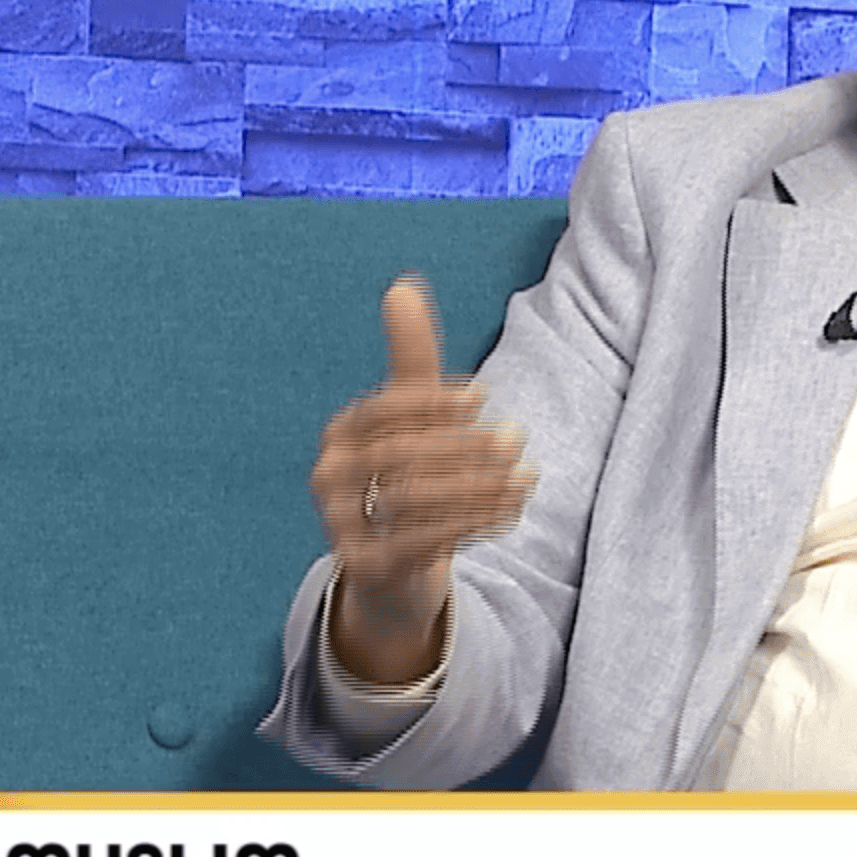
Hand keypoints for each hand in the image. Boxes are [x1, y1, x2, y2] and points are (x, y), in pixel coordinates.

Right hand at [309, 275, 535, 685]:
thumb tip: (402, 284)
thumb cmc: (407, 479)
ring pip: (411, 500)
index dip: (432, 401)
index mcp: (340, 434)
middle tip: (518, 437)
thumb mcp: (412, 419)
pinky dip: (471, 524)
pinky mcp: (364, 568)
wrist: (391, 572)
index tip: (483, 396)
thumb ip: (411, 358)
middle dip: (463, 445)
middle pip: (398, 455)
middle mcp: (328, 478)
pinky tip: (512, 511)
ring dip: (477, 485)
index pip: (383, 410)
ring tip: (527, 475)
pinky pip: (420, 544)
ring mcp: (340, 526)